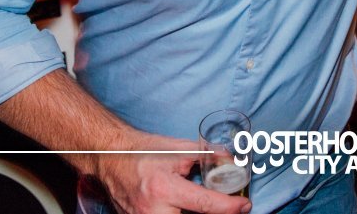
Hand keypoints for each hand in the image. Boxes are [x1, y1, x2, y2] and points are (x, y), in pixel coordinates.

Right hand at [91, 132, 250, 213]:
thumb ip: (207, 155)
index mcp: (164, 188)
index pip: (205, 205)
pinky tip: (185, 208)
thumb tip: (232, 159)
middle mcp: (153, 210)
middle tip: (229, 209)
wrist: (111, 158)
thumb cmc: (144, 151)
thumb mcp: (178, 149)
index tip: (245, 205)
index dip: (229, 207)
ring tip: (208, 207)